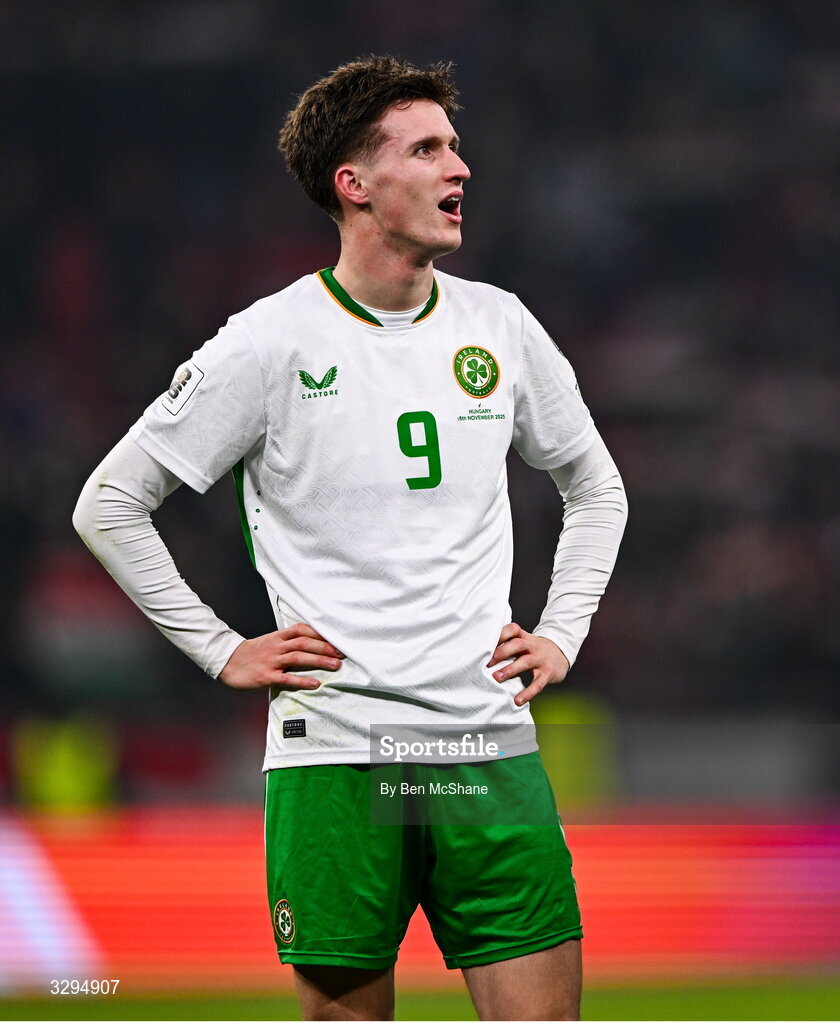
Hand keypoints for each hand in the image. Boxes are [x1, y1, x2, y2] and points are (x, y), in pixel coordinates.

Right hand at [219, 623, 344, 690]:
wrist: (227, 661)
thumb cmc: (252, 653)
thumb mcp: (270, 641)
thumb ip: (287, 640)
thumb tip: (309, 641)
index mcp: (278, 636)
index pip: (302, 629)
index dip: (319, 633)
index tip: (336, 638)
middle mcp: (277, 646)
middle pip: (305, 643)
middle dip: (325, 648)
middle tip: (343, 653)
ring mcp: (272, 661)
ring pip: (299, 658)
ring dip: (319, 661)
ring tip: (336, 666)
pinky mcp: (267, 676)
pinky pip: (287, 678)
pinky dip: (302, 681)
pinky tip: (315, 684)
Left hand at [487, 622, 569, 705]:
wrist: (561, 653)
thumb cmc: (534, 649)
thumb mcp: (524, 641)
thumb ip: (507, 644)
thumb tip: (482, 652)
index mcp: (525, 637)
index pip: (513, 630)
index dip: (501, 634)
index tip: (487, 642)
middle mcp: (533, 646)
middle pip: (518, 644)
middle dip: (502, 652)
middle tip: (487, 663)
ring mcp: (541, 660)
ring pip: (525, 662)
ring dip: (510, 670)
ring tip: (496, 678)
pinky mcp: (547, 674)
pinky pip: (537, 684)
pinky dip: (528, 693)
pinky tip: (517, 700)